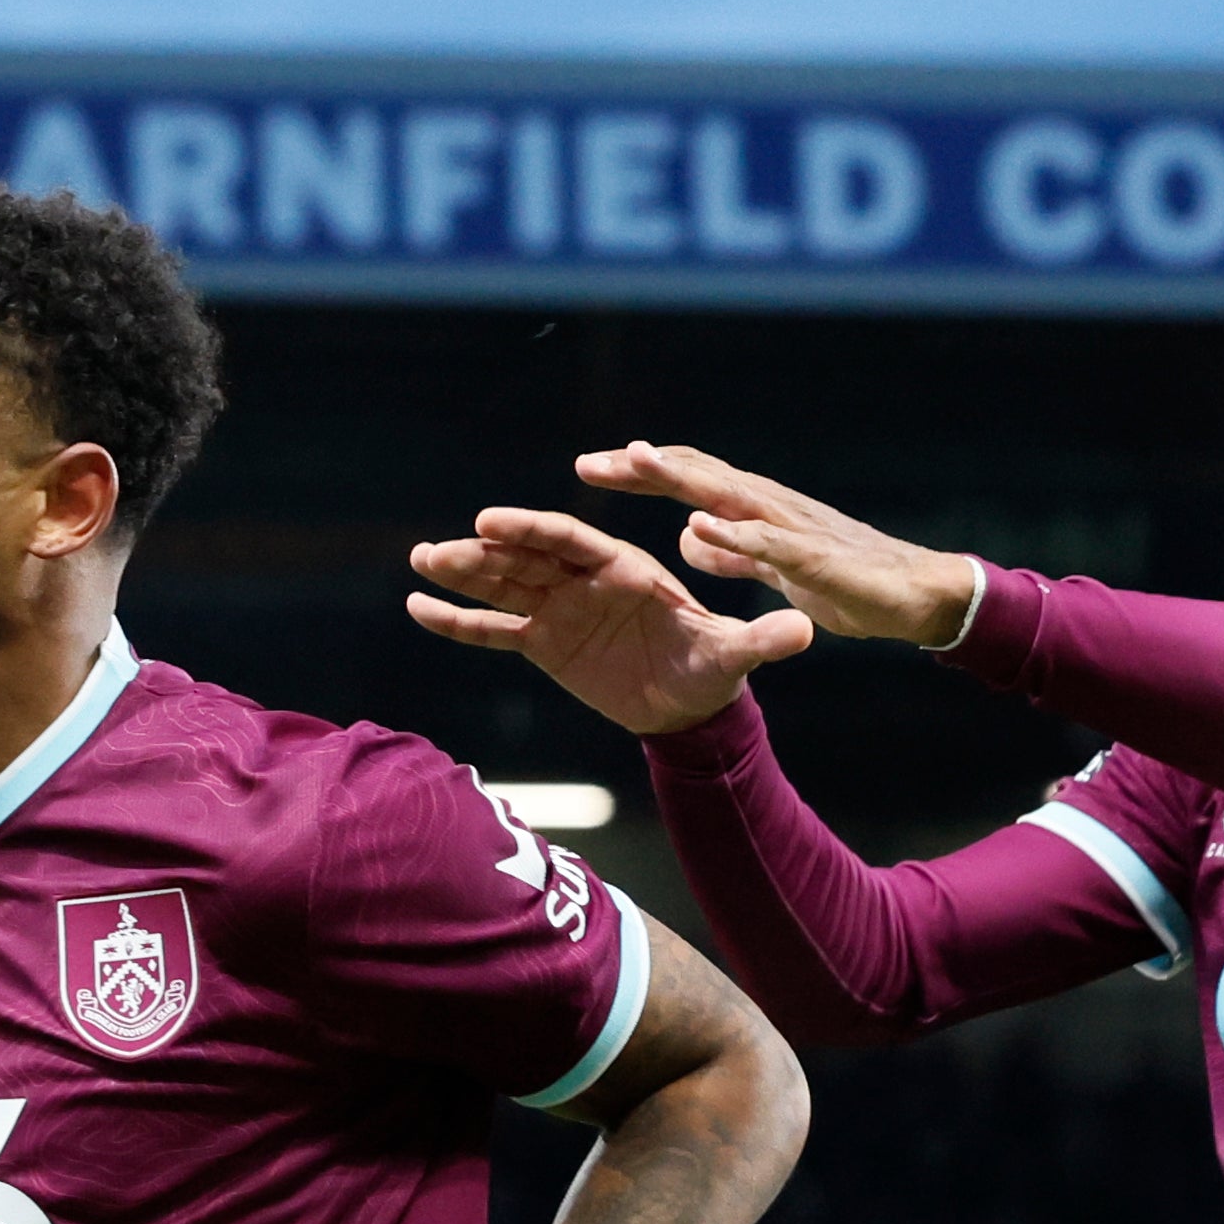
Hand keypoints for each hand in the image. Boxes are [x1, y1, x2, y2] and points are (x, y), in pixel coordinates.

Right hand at [407, 506, 813, 734]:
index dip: (532, 530)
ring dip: (461, 575)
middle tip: (439, 548)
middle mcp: (586, 581)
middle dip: (484, 551)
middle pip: (527, 558)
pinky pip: (494, 631)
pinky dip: (458, 622)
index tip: (493, 520)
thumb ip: (760, 641)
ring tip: (418, 564)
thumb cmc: (714, 668)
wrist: (691, 703)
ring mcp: (560, 609)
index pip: (572, 542)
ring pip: (503, 586)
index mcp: (624, 569)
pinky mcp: (544, 642)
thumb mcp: (737, 656)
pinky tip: (418, 609)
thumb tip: (804, 631)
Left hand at [576, 441, 979, 646]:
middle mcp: (769, 507)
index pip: (688, 481)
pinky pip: (769, 544)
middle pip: (696, 476)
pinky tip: (699, 526)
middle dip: (642, 469)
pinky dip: (734, 534)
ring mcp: (793, 528)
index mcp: (754, 512)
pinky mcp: (817, 559)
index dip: (639, 475)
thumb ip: (732, 552)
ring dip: (681, 477)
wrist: (915, 596)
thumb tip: (686, 536)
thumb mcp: (774, 572)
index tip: (591, 470)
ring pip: (727, 494)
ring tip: (636, 462)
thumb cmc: (847, 581)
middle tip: (589, 464)